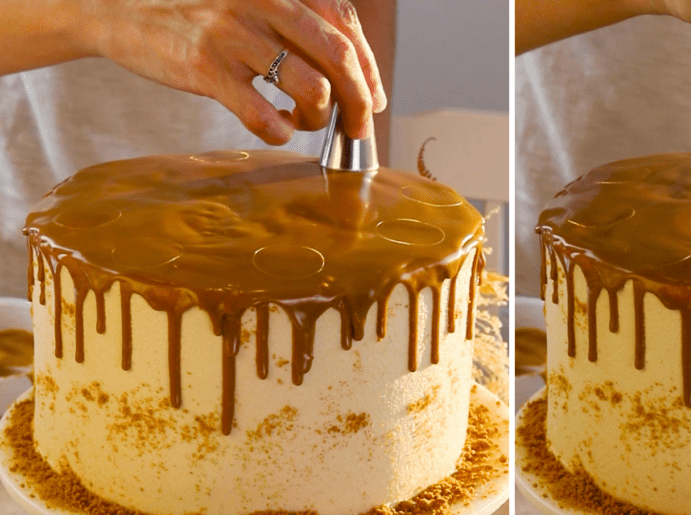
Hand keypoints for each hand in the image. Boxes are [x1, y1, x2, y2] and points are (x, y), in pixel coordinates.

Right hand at [83, 0, 386, 143]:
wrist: (122, 8)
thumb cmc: (201, 14)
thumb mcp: (254, 4)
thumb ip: (301, 29)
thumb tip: (360, 81)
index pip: (346, 27)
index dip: (370, 70)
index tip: (374, 100)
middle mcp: (263, 3)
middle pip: (339, 59)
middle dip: (359, 102)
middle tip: (357, 128)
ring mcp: (235, 36)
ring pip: (311, 89)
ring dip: (317, 118)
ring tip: (303, 121)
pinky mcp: (207, 69)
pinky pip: (263, 115)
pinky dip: (279, 132)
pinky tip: (274, 128)